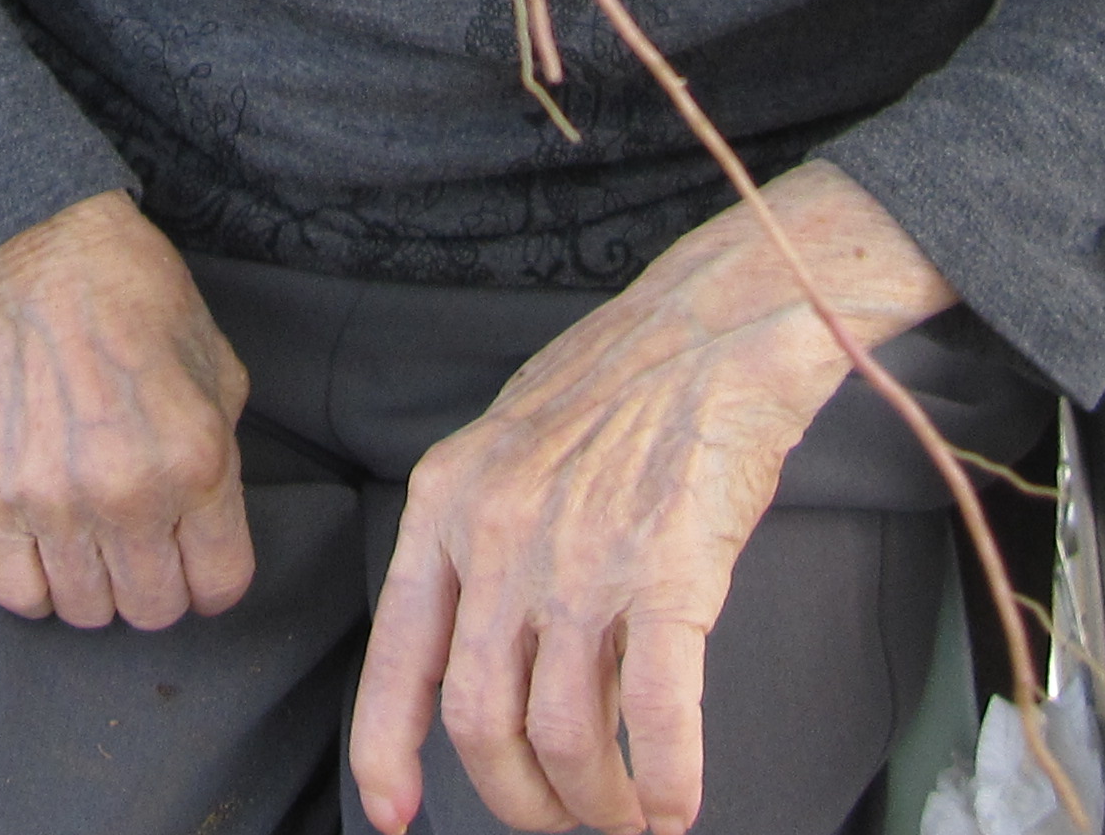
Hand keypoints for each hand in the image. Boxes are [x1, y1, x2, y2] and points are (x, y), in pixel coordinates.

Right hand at [0, 188, 256, 631]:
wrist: (44, 255)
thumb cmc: (141, 304)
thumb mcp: (219, 375)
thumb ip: (221, 465)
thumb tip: (206, 533)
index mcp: (198, 462)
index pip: (220, 586)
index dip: (213, 579)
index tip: (199, 561)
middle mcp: (127, 492)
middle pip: (153, 610)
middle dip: (158, 585)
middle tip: (147, 546)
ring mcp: (54, 500)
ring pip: (86, 612)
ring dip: (98, 586)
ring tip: (97, 541)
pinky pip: (15, 592)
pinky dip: (36, 585)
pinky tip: (49, 549)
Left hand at [348, 164, 953, 834]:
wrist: (717, 319)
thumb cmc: (619, 381)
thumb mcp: (506, 443)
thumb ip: (475, 535)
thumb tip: (466, 642)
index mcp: (446, 502)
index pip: (397, 657)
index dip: (388, 752)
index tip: (394, 816)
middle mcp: (500, 535)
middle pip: (483, 722)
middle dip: (521, 800)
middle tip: (562, 819)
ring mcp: (583, 556)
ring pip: (566, 736)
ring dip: (597, 803)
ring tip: (628, 817)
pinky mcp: (671, 571)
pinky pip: (656, 714)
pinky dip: (669, 781)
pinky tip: (680, 803)